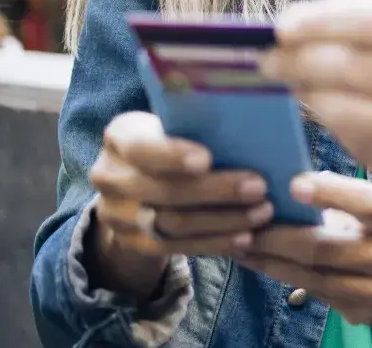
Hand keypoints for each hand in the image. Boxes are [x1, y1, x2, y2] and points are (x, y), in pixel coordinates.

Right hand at [86, 112, 273, 299]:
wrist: (138, 183)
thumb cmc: (173, 139)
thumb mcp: (176, 124)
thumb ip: (199, 125)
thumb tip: (252, 129)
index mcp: (119, 136)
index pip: (140, 148)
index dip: (172, 156)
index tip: (208, 159)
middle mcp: (109, 176)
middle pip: (163, 190)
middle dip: (215, 191)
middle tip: (259, 188)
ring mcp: (117, 214)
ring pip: (172, 223)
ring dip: (223, 220)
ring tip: (261, 213)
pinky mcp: (133, 243)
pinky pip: (175, 247)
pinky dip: (213, 242)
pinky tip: (245, 237)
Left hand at [238, 171, 371, 340]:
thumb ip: (341, 198)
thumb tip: (287, 178)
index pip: (366, 203)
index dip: (331, 193)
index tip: (293, 185)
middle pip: (326, 249)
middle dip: (279, 237)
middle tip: (246, 224)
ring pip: (314, 277)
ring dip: (272, 262)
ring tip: (242, 245)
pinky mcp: (364, 314)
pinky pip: (316, 294)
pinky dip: (283, 277)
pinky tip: (262, 264)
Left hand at [264, 0, 371, 216]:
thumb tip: (317, 12)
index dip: (321, 24)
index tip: (281, 25)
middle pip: (361, 70)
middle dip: (304, 62)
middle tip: (268, 60)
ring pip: (359, 116)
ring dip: (315, 99)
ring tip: (293, 86)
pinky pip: (370, 154)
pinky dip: (341, 131)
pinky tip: (327, 116)